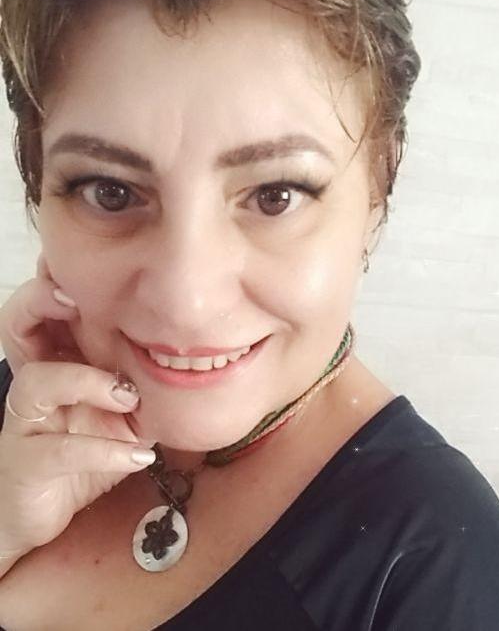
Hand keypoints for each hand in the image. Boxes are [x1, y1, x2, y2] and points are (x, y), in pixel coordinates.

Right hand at [0, 254, 155, 567]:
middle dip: (41, 302)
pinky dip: (102, 450)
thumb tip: (196, 356)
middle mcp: (37, 385)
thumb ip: (142, 382)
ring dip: (86, 381)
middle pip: (19, 326)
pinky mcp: (26, 464)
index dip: (62, 281)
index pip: (51, 309)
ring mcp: (26, 424)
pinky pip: (55, 451)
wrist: (44, 514)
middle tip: (78, 299)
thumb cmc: (84, 454)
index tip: (96, 266)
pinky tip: (137, 454)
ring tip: (127, 397)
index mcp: (60, 363)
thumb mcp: (121, 413)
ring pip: (35, 383)